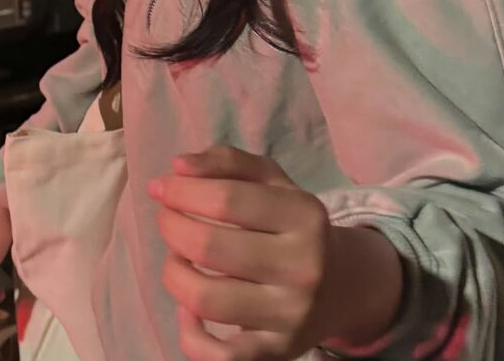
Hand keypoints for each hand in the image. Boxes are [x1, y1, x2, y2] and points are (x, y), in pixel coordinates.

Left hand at [148, 145, 339, 360]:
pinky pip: (217, 355)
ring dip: (173, 273)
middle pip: (209, 247)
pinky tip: (188, 308)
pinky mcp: (277, 352)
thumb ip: (228, 162)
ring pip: (205, 299)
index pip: (227, 199)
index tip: (160, 187)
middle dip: (171, 227)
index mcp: (303, 214)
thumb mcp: (273, 182)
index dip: (182, 191)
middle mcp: (302, 264)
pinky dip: (189, 332)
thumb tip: (178, 167)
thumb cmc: (294, 225)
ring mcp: (289, 313)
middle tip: (165, 218)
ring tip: (176, 257)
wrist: (343, 286)